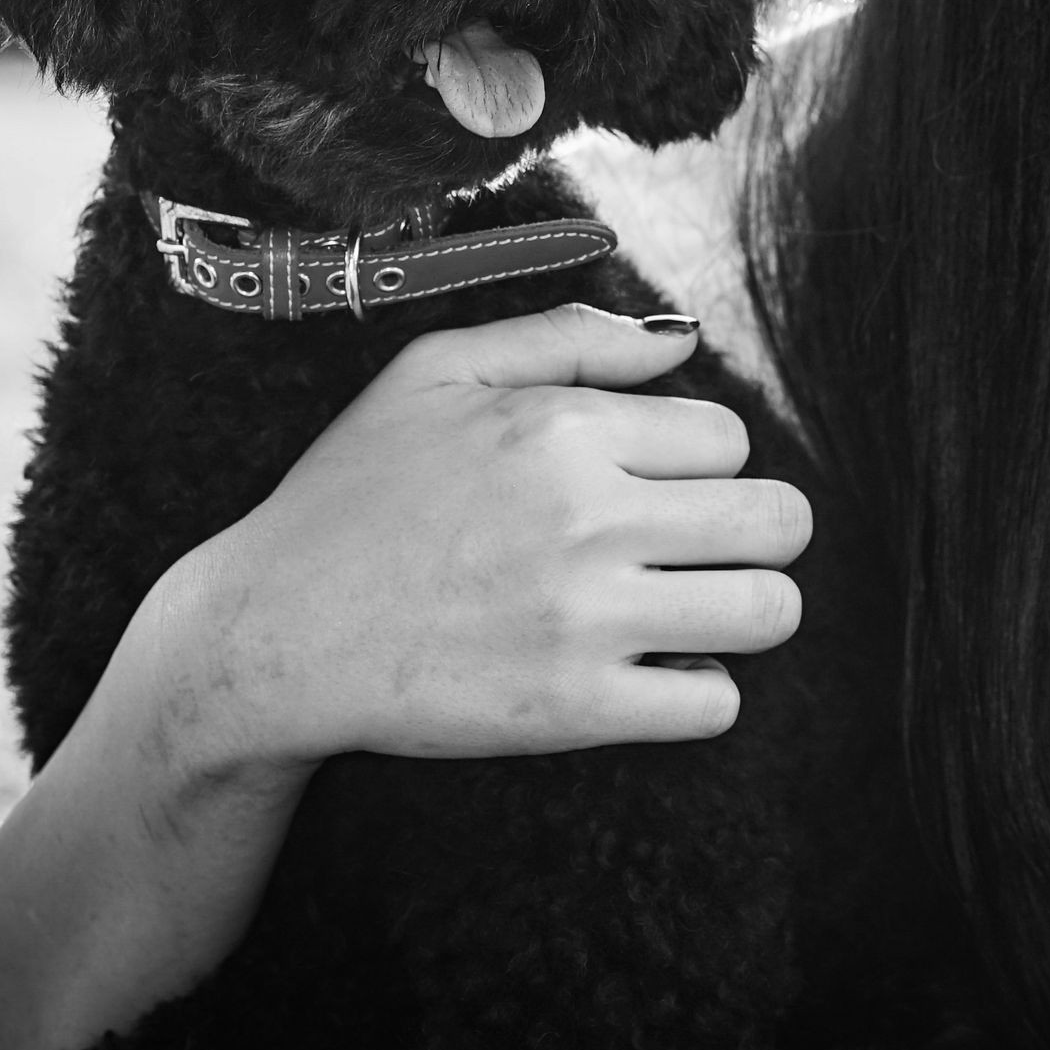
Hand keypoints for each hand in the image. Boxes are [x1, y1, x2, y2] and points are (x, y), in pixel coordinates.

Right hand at [151, 305, 811, 781]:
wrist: (269, 635)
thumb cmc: (352, 495)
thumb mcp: (435, 372)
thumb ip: (567, 339)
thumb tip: (681, 341)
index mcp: (562, 430)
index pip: (730, 439)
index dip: (700, 464)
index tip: (652, 488)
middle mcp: (586, 519)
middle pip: (781, 520)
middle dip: (759, 530)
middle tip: (707, 548)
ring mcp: (584, 620)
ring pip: (769, 610)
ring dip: (748, 608)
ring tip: (697, 609)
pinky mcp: (573, 710)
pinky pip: (715, 704)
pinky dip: (700, 691)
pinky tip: (652, 670)